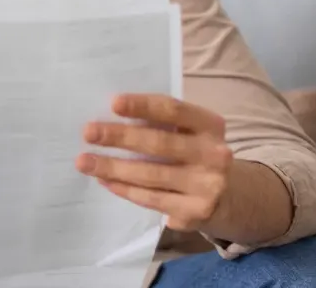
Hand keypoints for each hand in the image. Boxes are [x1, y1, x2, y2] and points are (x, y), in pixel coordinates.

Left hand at [77, 93, 233, 232]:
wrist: (231, 196)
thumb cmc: (195, 154)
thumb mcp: (191, 133)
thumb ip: (162, 124)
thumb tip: (109, 117)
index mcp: (211, 125)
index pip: (174, 110)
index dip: (143, 106)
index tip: (113, 103)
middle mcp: (214, 154)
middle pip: (159, 144)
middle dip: (119, 137)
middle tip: (88, 132)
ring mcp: (207, 186)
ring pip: (150, 175)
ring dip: (112, 168)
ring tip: (84, 161)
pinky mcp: (196, 212)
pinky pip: (151, 199)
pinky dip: (124, 189)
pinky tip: (104, 181)